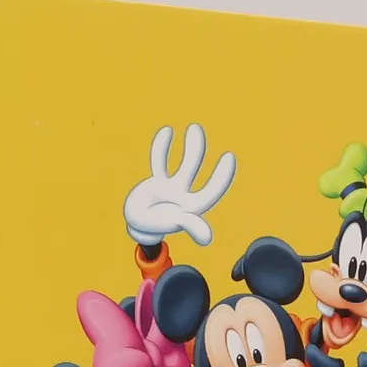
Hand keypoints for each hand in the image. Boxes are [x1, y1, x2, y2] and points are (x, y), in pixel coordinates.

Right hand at [123, 124, 236, 248]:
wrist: (137, 228)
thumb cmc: (157, 227)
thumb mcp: (174, 222)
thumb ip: (191, 225)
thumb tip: (207, 239)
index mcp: (192, 206)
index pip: (211, 189)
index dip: (222, 175)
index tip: (229, 156)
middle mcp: (184, 195)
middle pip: (195, 168)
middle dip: (197, 149)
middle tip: (197, 129)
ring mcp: (172, 188)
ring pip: (183, 163)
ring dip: (190, 147)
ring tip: (194, 128)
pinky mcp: (158, 183)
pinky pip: (161, 162)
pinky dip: (162, 148)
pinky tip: (167, 131)